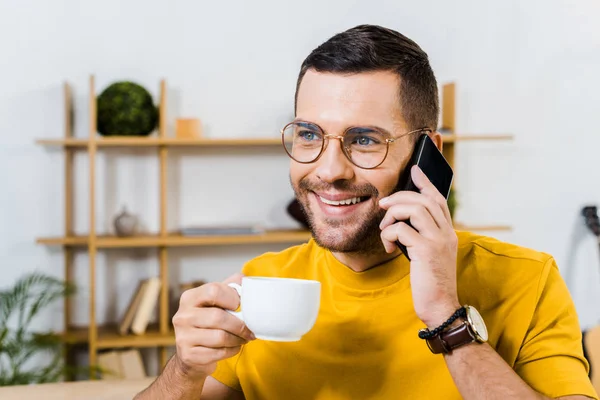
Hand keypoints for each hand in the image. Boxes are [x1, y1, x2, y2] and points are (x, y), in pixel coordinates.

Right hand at [171, 273, 255, 378]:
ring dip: (238, 339)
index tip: (240, 305)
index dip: (232, 297)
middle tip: (250, 329)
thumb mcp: (215, 302)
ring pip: (220, 337)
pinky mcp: (188, 355)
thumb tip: (245, 278)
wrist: (191, 354)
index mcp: (189, 298)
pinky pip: (218, 353)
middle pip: (218, 317)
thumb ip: (229, 287)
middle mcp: (183, 316)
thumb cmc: (207, 323)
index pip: (213, 290)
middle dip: (240, 324)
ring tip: (243, 338)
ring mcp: (183, 337)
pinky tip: (233, 347)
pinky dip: (231, 350)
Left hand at [379, 165, 459, 327]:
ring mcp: (438, 241)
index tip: (415, 170)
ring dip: (393, 215)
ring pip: (414, 209)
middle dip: (400, 197)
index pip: (438, 200)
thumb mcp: (427, 255)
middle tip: (383, 204)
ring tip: (385, 229)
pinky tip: (387, 247)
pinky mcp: (427, 250)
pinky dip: (389, 234)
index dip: (426, 183)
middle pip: (424, 200)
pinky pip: (402, 229)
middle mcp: (446, 233)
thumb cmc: (430, 283)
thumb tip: (400, 222)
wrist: (440, 306)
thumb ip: (420, 237)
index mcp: (447, 233)